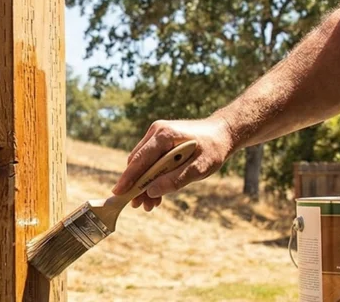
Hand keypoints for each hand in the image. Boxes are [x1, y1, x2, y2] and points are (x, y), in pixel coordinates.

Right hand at [111, 117, 236, 211]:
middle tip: (140, 206)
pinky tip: (156, 194)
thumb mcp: (200, 168)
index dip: (128, 178)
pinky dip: (151, 177)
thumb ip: (175, 180)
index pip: (140, 159)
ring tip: (150, 205)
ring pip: (142, 163)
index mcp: (164, 135)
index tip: (118, 193)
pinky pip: (149, 161)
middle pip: (137, 162)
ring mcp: (156, 136)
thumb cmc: (213, 149)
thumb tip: (151, 191)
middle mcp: (156, 132)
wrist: (222, 134)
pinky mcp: (159, 142)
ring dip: (144, 184)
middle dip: (136, 186)